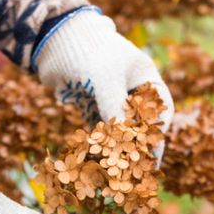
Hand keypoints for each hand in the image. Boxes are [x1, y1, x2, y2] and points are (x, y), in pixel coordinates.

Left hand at [34, 8, 174, 162]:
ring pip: (119, 129)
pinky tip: (97, 163)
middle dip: (137, 148)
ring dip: (117, 150)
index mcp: (146, 77)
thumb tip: (124, 142)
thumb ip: (116, 108)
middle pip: (140, 124)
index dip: (157, 135)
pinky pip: (99, 129)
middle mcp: (131, 89)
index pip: (160, 111)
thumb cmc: (87, 51)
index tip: (151, 157)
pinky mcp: (91, 105)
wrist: (53, 39)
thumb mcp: (105, 79)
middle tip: (135, 173)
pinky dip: (99, 145)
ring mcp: (111, 97)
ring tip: (116, 174)